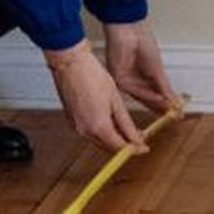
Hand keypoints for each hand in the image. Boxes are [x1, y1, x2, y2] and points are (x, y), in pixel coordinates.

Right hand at [46, 41, 147, 157]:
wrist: (70, 63)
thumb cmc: (91, 75)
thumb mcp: (116, 100)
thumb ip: (126, 123)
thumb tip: (136, 138)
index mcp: (98, 126)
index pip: (120, 147)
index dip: (134, 149)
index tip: (144, 147)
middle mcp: (85, 131)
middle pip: (109, 147)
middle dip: (124, 144)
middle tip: (139, 136)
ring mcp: (76, 127)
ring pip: (100, 141)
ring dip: (113, 137)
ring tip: (125, 126)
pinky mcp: (72, 121)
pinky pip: (90, 133)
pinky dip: (102, 131)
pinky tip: (110, 121)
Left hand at [100, 21, 179, 116]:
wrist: (129, 29)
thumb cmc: (142, 40)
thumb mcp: (157, 68)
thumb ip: (164, 86)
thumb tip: (173, 100)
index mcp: (142, 74)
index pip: (153, 93)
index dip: (163, 103)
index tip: (173, 112)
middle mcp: (133, 78)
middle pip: (146, 97)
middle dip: (159, 106)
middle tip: (171, 114)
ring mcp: (125, 79)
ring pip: (141, 95)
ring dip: (155, 101)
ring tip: (168, 106)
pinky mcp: (118, 78)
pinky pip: (134, 89)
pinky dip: (146, 93)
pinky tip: (157, 97)